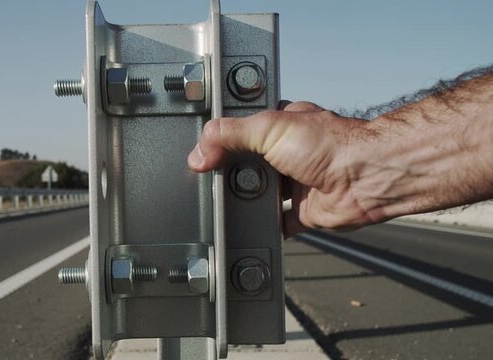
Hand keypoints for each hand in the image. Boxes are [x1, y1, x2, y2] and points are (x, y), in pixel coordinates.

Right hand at [187, 101, 380, 237]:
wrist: (366, 178)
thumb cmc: (331, 144)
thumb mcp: (268, 127)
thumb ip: (229, 134)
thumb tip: (198, 152)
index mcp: (281, 126)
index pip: (241, 130)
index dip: (222, 138)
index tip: (201, 150)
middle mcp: (288, 154)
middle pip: (247, 164)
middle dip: (231, 172)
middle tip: (211, 178)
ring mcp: (296, 183)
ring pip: (259, 193)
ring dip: (245, 198)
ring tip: (225, 200)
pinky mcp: (303, 211)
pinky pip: (277, 222)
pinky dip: (264, 226)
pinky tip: (248, 225)